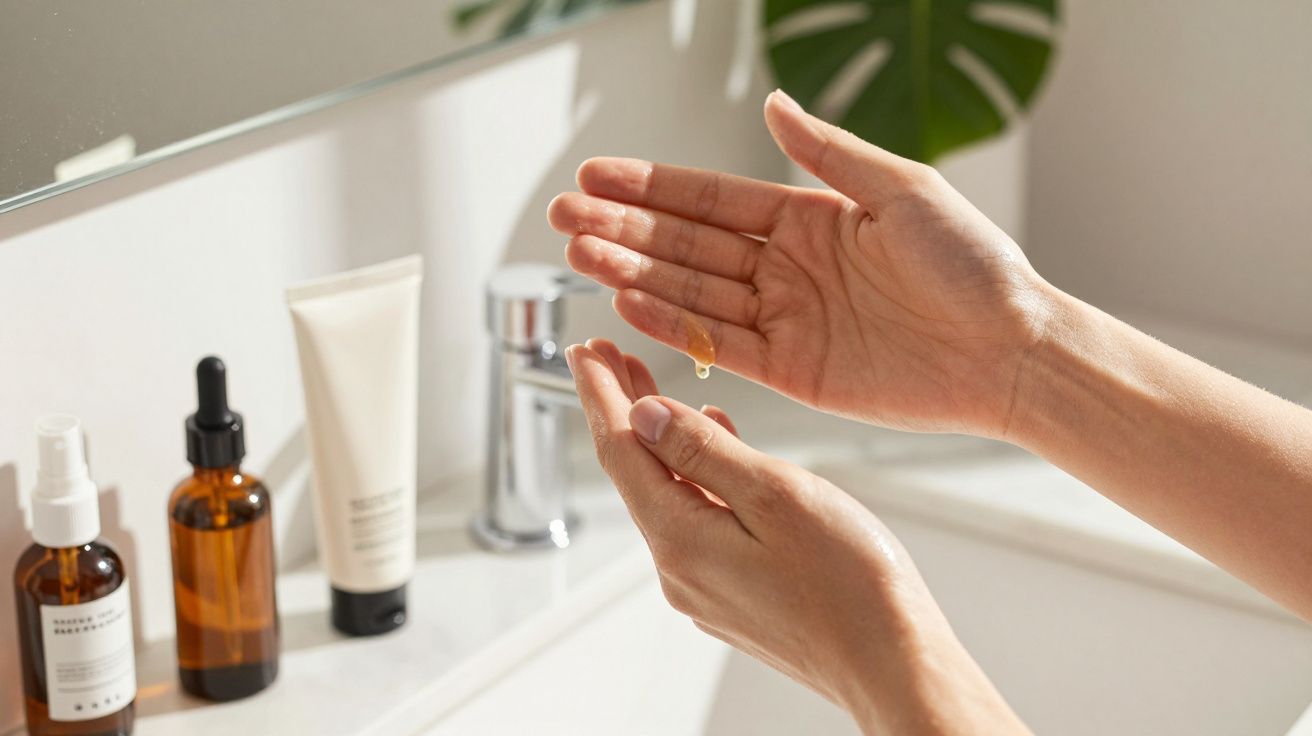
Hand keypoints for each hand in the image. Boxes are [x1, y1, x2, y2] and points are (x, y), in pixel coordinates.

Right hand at [549, 90, 1055, 436]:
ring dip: (634, 273)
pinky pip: (720, 344)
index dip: (651, 186)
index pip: (711, 199)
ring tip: (578, 255)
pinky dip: (674, 324)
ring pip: (692, 292)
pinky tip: (629, 303)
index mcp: (809, 218)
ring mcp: (785, 319)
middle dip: (624, 228)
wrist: (1012, 350)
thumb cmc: (976, 266)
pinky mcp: (792, 371)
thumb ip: (828, 153)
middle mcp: (786, 267)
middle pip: (687, 243)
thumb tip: (771, 104)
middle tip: (564, 216)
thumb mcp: (902, 190)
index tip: (596, 176)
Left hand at [567, 338, 1027, 733]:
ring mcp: (705, 587)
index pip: (620, 450)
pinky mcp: (733, 595)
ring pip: (667, 495)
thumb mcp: (774, 494)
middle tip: (609, 357)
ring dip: (659, 441)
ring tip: (652, 391)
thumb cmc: (850, 584)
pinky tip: (716, 450)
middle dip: (621, 411)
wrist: (890, 663)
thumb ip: (703, 450)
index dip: (600, 393)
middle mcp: (680, 569)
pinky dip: (697, 477)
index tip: (586, 352)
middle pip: (636, 473)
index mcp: (680, 539)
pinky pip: (698, 521)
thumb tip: (645, 415)